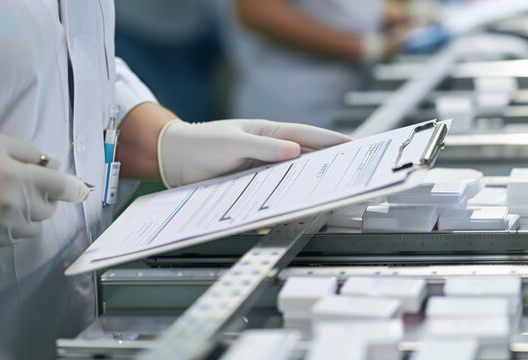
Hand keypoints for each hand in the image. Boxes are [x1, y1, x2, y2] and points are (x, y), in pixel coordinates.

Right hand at [0, 133, 88, 245]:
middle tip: (27, 184)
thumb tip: (57, 166)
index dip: (77, 188)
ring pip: (37, 226)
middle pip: (51, 208)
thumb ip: (33, 155)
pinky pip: (19, 236)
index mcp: (20, 178)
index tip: (82, 189)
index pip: (64, 188)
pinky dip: (18, 225)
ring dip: (33, 213)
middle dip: (46, 196)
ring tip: (11, 198)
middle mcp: (15, 205)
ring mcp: (3, 225)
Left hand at [157, 119, 351, 186]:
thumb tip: (294, 151)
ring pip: (294, 174)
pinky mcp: (253, 182)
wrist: (175, 159)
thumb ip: (263, 147)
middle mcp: (269, 149)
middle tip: (353, 169)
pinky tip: (302, 202)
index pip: (306, 135)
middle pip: (306, 155)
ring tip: (334, 188)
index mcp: (268, 132)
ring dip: (312, 179)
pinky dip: (291, 194)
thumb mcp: (232, 142)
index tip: (352, 145)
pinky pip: (277, 189)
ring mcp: (263, 166)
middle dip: (330, 161)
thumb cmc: (200, 143)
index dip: (330, 140)